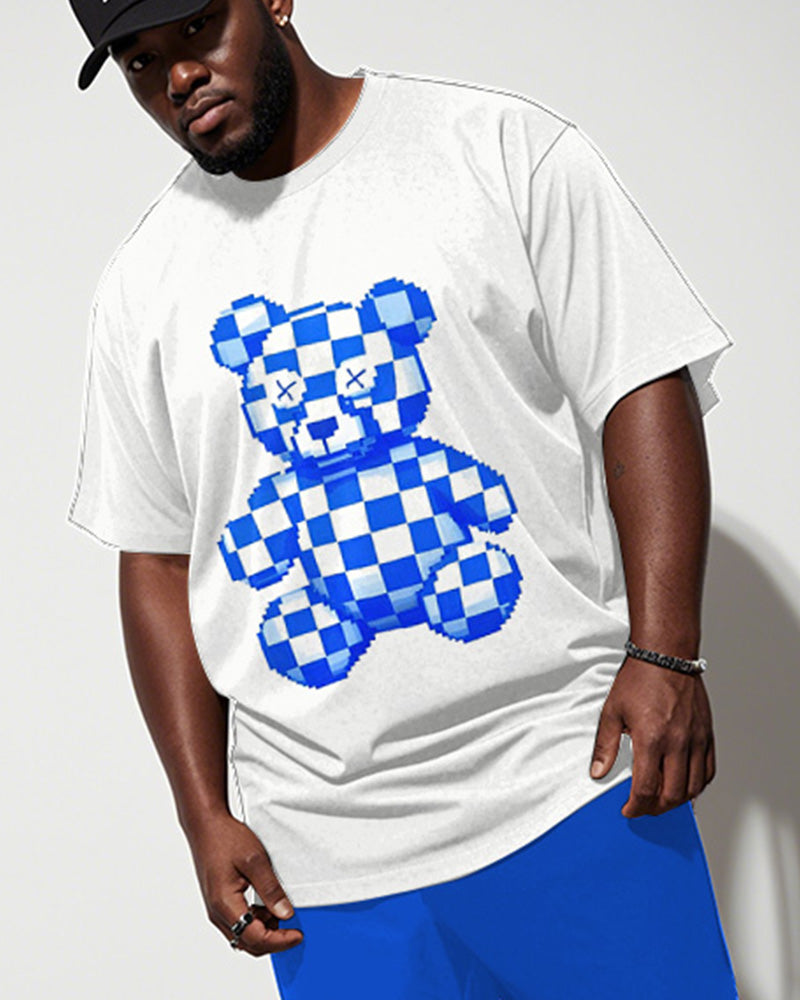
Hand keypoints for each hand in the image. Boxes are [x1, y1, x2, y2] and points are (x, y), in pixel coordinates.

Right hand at [185, 810, 303, 956]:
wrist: (205, 825)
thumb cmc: (224, 838)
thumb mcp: (255, 860)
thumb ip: (271, 889)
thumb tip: (285, 913)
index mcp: (225, 904)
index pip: (255, 938)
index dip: (279, 941)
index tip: (297, 935)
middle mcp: (217, 912)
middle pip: (248, 943)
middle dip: (273, 939)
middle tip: (293, 928)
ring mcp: (216, 909)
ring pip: (243, 935)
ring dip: (264, 930)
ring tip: (279, 909)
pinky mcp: (219, 903)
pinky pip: (238, 923)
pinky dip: (255, 920)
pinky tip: (266, 905)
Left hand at [589, 656, 716, 816]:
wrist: (666, 655)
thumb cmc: (639, 678)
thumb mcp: (612, 711)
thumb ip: (605, 746)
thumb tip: (597, 772)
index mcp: (651, 739)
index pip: (646, 789)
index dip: (636, 807)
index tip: (628, 810)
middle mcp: (677, 743)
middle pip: (672, 795)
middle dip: (655, 809)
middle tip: (643, 808)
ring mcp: (696, 740)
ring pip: (694, 788)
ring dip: (677, 802)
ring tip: (661, 800)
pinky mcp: (707, 735)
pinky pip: (708, 771)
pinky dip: (697, 786)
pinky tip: (684, 786)